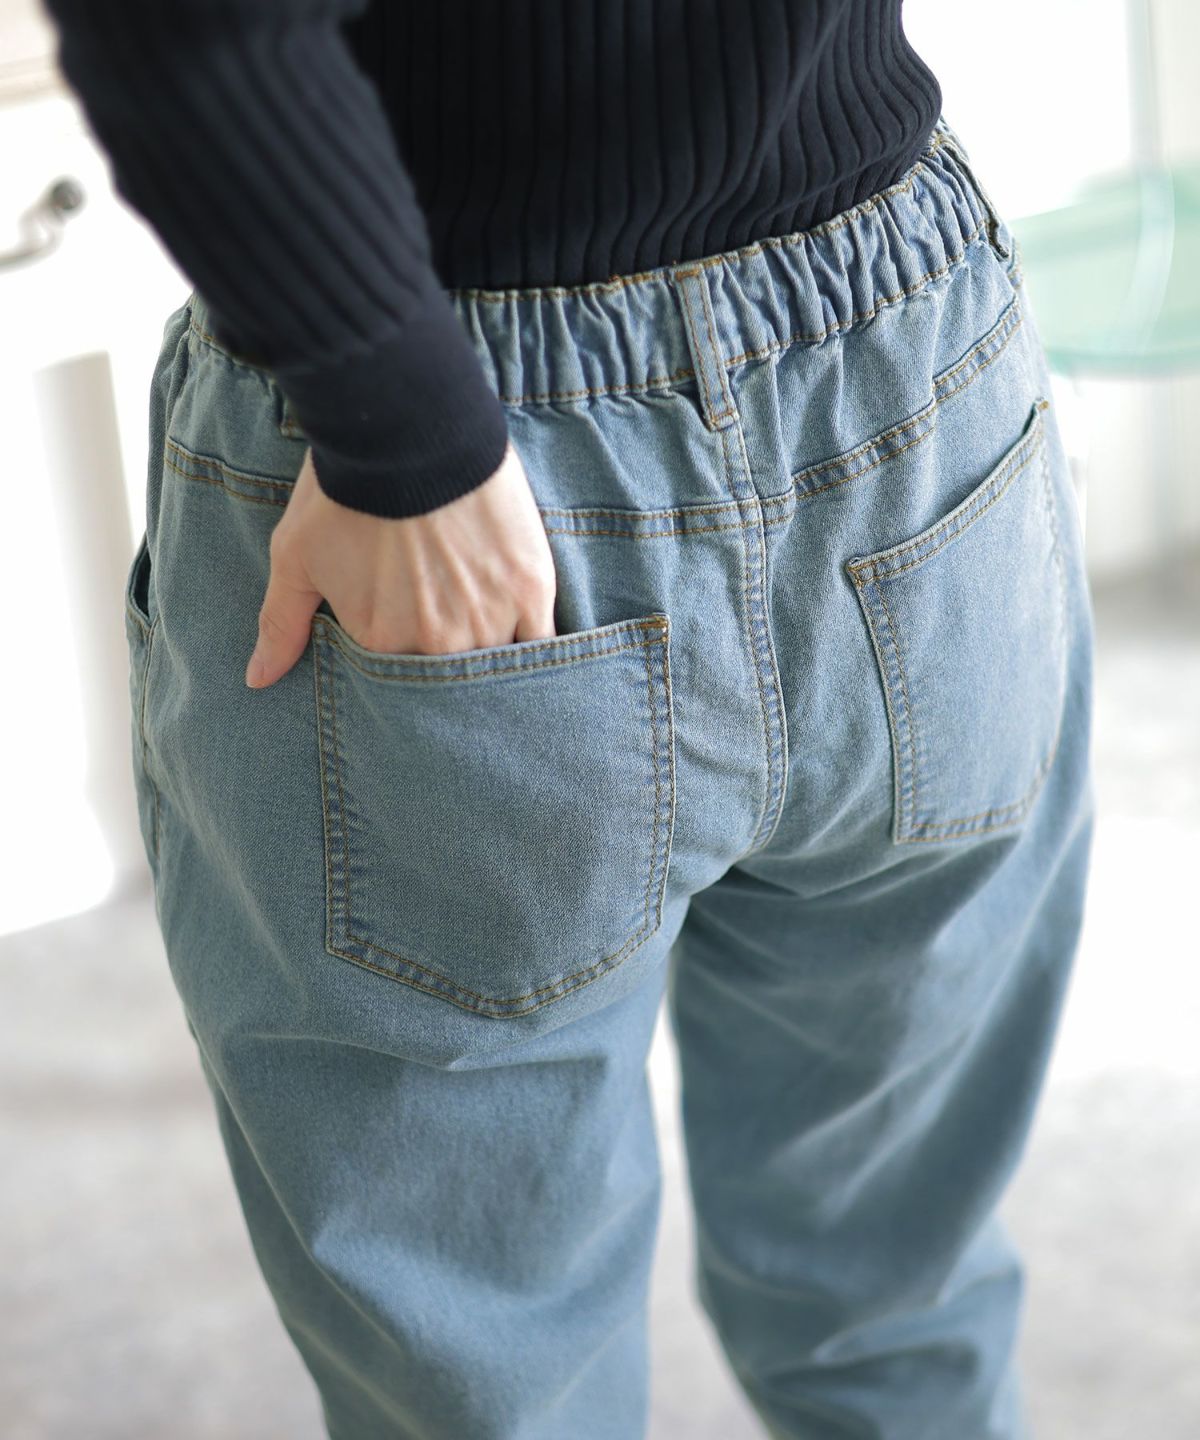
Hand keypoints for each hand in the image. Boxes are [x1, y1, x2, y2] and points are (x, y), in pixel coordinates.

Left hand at [245, 439, 556, 687]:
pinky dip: (534, 645)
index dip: (401, 653)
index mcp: (381, 642)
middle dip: (445, 658)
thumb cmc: (344, 488)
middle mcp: (436, 644)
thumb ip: (282, 624)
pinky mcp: (529, 590)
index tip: (406, 630)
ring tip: (483, 619)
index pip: (397, 677)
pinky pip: (540, 641)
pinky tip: (525, 631)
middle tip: (445, 619)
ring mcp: (488, 619)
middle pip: (448, 674)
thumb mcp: (296, 556)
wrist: (404, 425)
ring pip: (495, 662)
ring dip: (490, 653)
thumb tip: (258, 680)